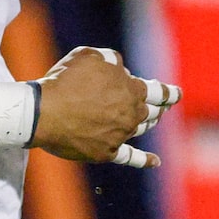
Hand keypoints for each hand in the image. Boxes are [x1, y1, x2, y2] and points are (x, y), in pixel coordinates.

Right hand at [33, 47, 180, 167]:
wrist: (42, 112)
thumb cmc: (63, 81)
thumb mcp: (88, 56)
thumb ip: (110, 60)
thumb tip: (119, 70)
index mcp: (132, 90)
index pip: (159, 91)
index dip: (170, 92)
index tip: (177, 94)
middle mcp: (131, 114)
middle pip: (153, 112)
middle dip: (159, 107)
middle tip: (161, 106)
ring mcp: (120, 135)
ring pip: (141, 130)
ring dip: (148, 124)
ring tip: (150, 121)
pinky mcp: (106, 152)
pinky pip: (129, 157)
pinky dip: (144, 160)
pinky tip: (155, 161)